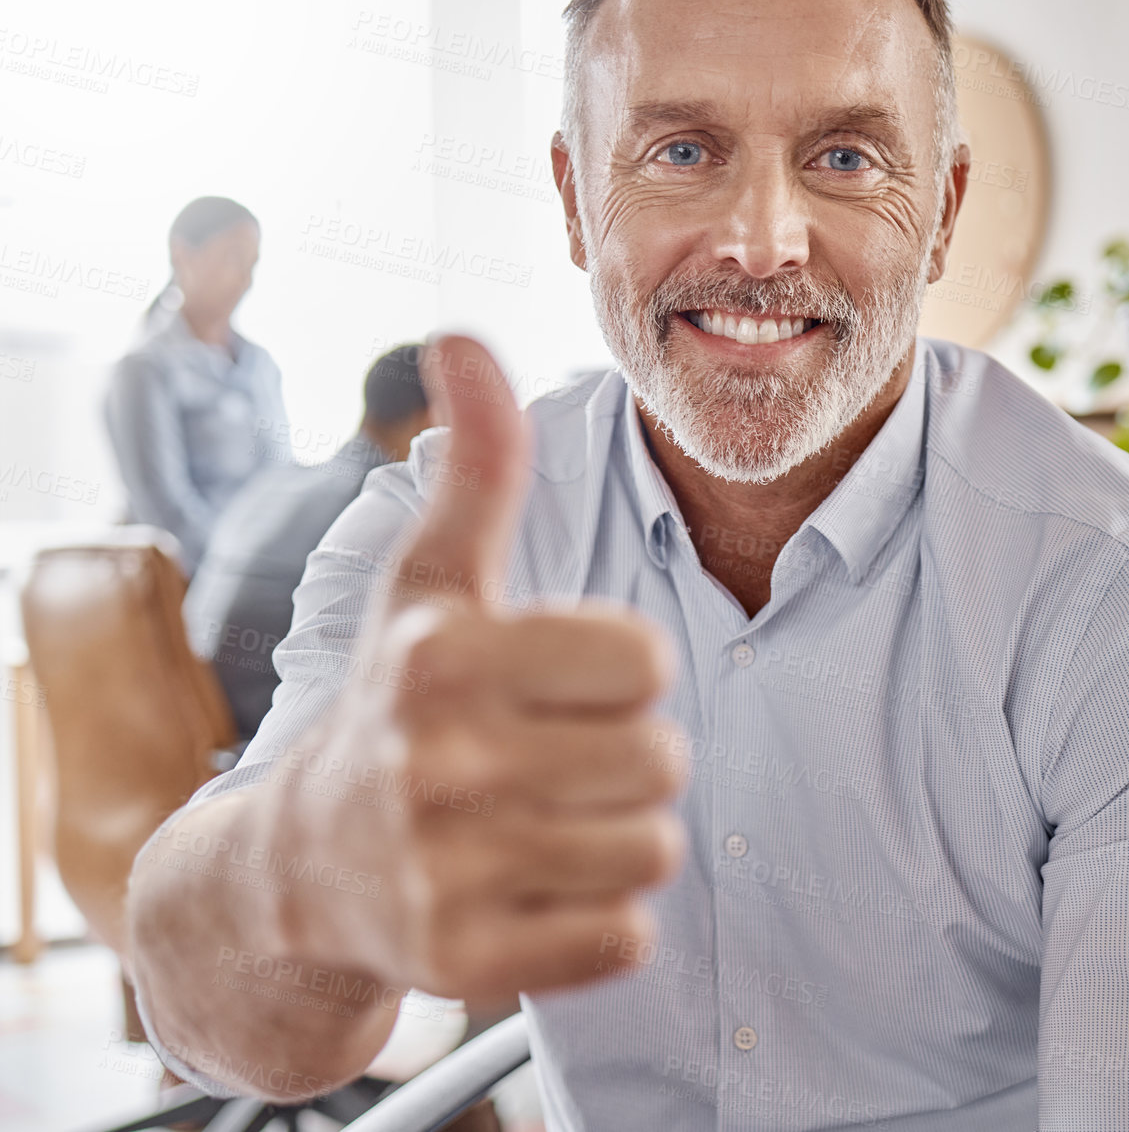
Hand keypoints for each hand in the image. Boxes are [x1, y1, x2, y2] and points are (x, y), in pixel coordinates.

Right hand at [274, 334, 686, 1007]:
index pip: (647, 662)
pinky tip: (535, 886)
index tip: (562, 681)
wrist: (298, 865)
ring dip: (619, 835)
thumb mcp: (433, 577)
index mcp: (445, 655)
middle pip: (660, 759)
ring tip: (545, 819)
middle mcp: (436, 762)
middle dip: (627, 756)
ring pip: (652, 849)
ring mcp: (445, 872)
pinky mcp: (463, 964)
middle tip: (553, 757)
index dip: (621, 671)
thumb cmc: (395, 695)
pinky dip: (601, 918)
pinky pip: (624, 938)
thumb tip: (463, 333)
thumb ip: (478, 462)